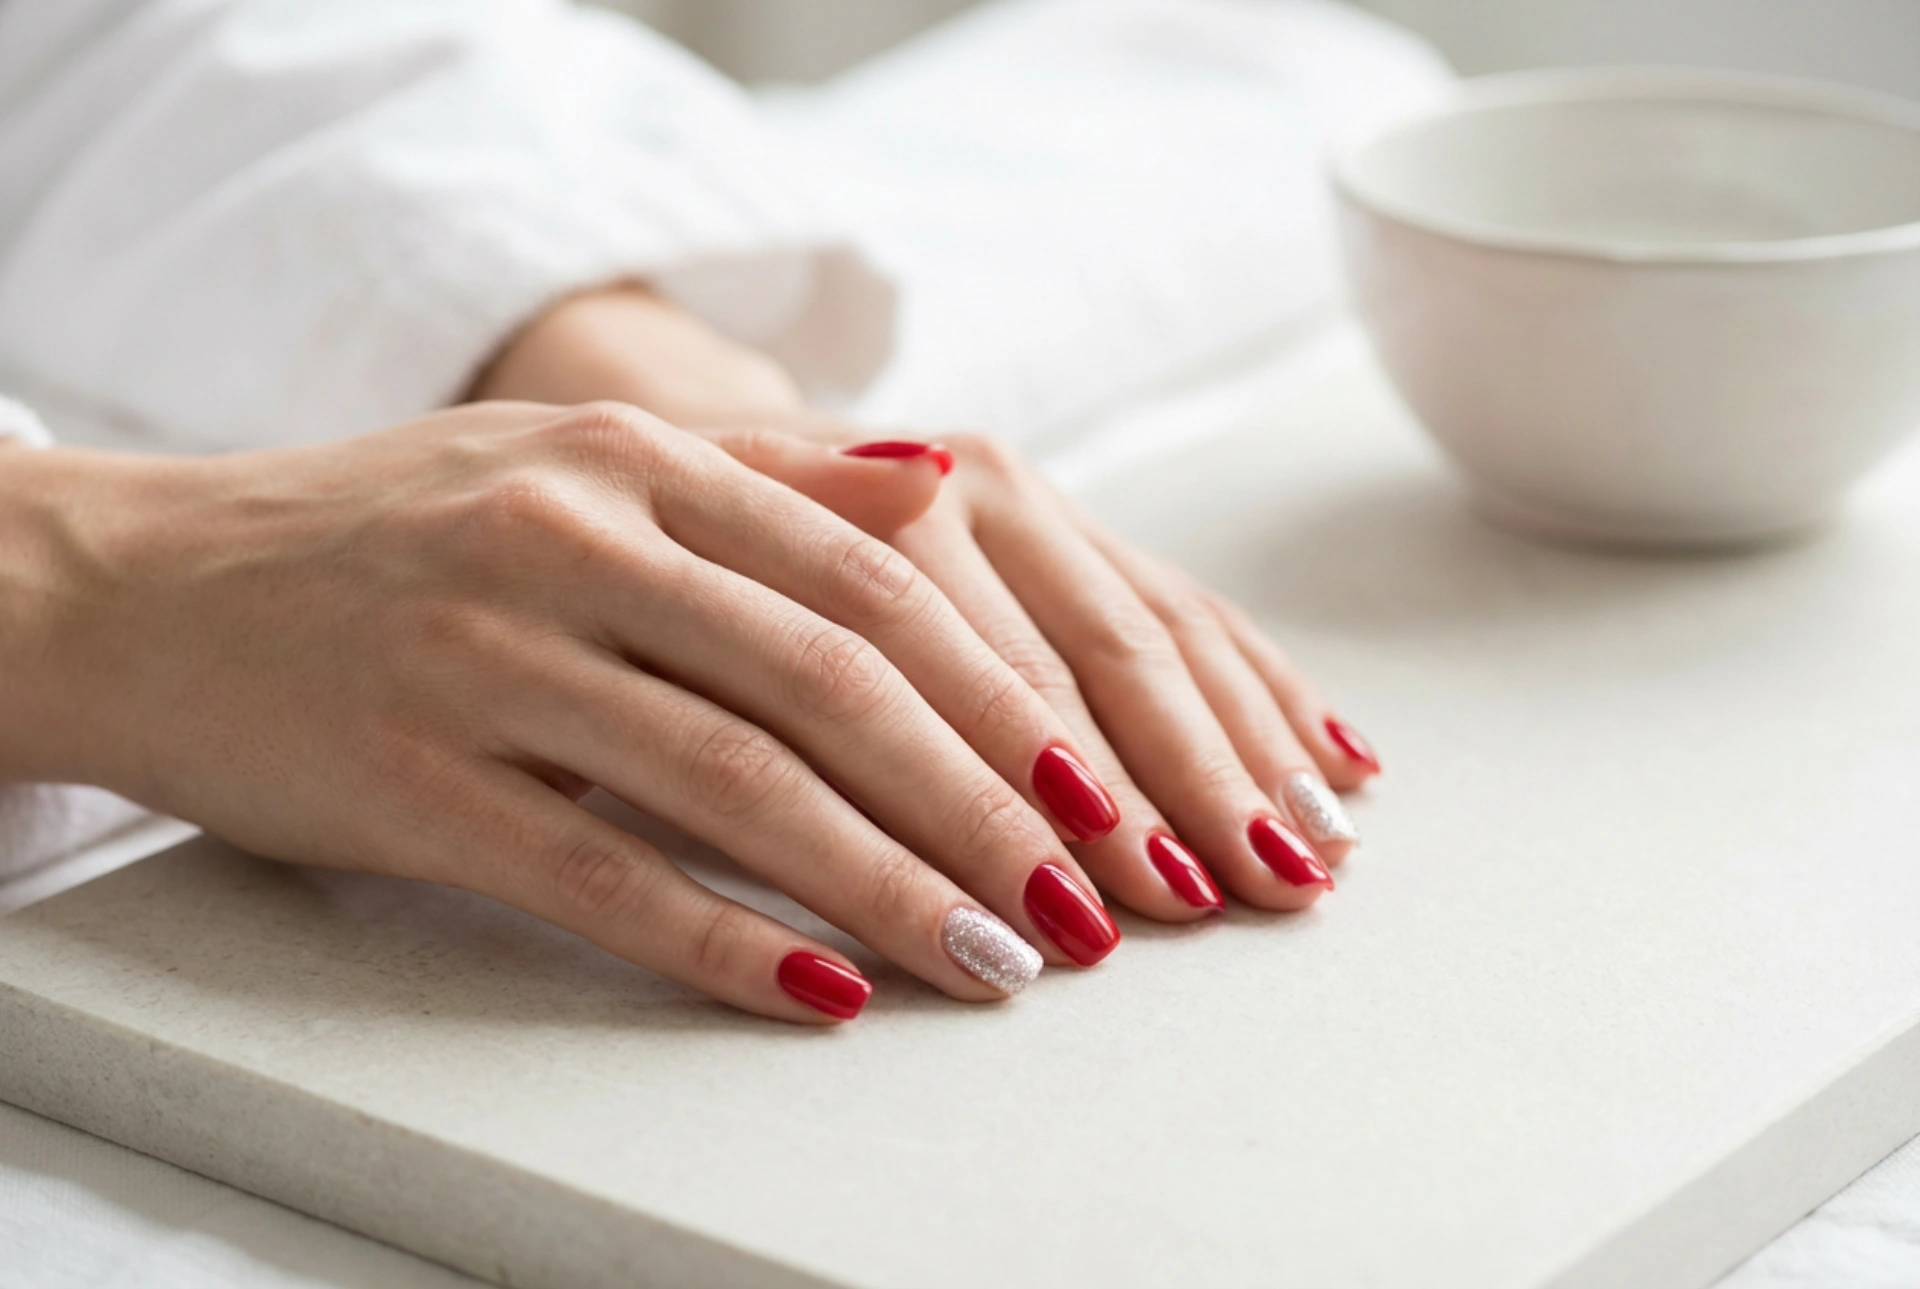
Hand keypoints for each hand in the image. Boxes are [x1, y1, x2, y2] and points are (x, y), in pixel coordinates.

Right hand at [477, 287, 1383, 920]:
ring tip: (995, 960)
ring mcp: (489, 655)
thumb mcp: (584, 462)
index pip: (879, 581)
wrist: (151, 585)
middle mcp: (576, 537)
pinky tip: (823, 990)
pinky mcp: (413, 778)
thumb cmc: (401, 530)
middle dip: (985, 800)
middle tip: (1089, 900)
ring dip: (887, 882)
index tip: (1108, 790)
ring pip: (734, 781)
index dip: (1009, 694)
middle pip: (833, 681)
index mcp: (642, 458)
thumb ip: (768, 477)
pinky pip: (598, 874)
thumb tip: (942, 486)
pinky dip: (723, 939)